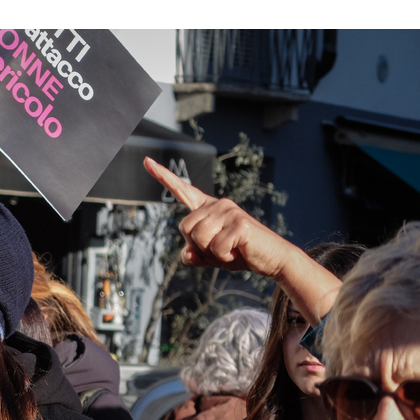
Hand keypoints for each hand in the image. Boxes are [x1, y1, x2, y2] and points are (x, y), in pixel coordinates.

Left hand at [144, 156, 293, 277]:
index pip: (182, 190)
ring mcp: (229, 212)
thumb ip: (195, 255)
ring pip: (198, 238)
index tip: (147, 160)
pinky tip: (238, 251)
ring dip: (212, 252)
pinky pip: (216, 248)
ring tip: (230, 249)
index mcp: (208, 208)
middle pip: (185, 227)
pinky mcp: (239, 223)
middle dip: (198, 245)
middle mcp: (218, 204)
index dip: (163, 176)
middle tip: (220, 248)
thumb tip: (186, 254)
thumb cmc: (240, 254)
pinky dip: (224, 257)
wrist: (272, 258)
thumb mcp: (211, 256)